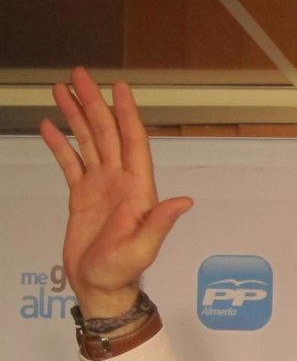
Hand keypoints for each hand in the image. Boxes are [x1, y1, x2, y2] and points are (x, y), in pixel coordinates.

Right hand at [40, 68, 191, 318]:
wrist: (100, 286)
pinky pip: (70, 163)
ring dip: (76, 116)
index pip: (133, 142)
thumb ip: (160, 223)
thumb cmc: (122, 270)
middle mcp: (120, 182)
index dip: (127, 114)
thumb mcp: (143, 248)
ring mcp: (101, 187)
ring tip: (60, 89)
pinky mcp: (82, 196)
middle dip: (94, 103)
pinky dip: (60, 144)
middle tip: (79, 74)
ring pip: (88, 142)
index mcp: (137, 189)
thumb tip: (184, 202)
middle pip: (107, 134)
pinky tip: (49, 125)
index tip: (119, 87)